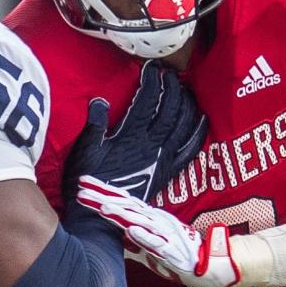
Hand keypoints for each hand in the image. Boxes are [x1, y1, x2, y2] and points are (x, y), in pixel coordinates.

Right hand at [62, 61, 206, 204]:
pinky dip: (198, 132)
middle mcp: (152, 145)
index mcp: (130, 136)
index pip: (147, 100)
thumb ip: (94, 125)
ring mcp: (164, 158)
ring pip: (184, 125)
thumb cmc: (88, 183)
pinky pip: (191, 149)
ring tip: (184, 89)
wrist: (102, 218)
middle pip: (170, 109)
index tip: (150, 67)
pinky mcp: (170, 171)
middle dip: (172, 87)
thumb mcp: (83, 152)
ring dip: (187, 104)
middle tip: (170, 73)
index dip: (151, 81)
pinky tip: (202, 119)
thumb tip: (100, 100)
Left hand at [76, 177, 241, 286]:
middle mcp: (154, 221)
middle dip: (103, 198)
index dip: (102, 191)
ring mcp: (163, 234)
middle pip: (125, 206)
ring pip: (139, 221)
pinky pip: (157, 243)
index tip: (81, 182)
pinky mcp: (172, 250)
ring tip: (102, 208)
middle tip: (80, 190)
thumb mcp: (147, 246)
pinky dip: (144, 237)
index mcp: (147, 217)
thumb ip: (129, 242)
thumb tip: (109, 240)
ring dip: (121, 214)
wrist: (207, 265)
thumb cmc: (175, 254)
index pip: (121, 200)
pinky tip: (131, 231)